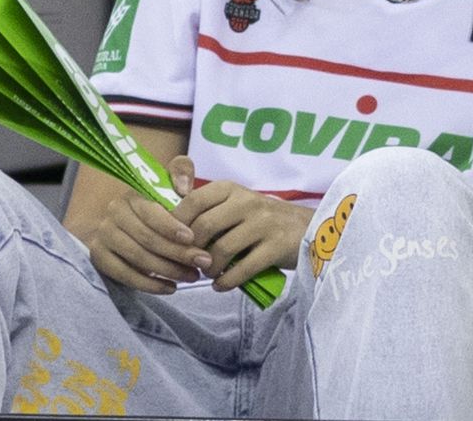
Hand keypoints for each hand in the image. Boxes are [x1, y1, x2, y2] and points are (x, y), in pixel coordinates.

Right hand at [85, 155, 211, 293]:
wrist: (128, 224)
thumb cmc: (160, 204)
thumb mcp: (170, 184)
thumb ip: (180, 173)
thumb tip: (184, 187)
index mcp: (132, 194)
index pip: (151, 213)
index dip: (171, 227)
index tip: (192, 239)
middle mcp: (114, 213)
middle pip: (147, 238)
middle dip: (178, 253)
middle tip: (203, 262)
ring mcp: (104, 236)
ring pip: (138, 258)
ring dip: (168, 270)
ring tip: (192, 276)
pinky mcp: (99, 257)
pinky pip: (124, 275)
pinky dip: (149, 284)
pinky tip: (171, 288)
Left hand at [170, 157, 312, 290]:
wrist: (305, 228)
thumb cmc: (260, 219)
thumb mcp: (234, 203)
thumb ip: (205, 208)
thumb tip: (166, 225)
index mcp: (231, 188)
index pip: (193, 201)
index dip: (176, 224)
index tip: (172, 242)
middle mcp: (247, 202)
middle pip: (204, 227)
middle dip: (190, 251)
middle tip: (189, 263)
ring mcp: (264, 224)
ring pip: (221, 250)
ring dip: (208, 268)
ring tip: (208, 273)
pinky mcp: (276, 247)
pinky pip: (242, 269)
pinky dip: (226, 281)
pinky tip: (220, 285)